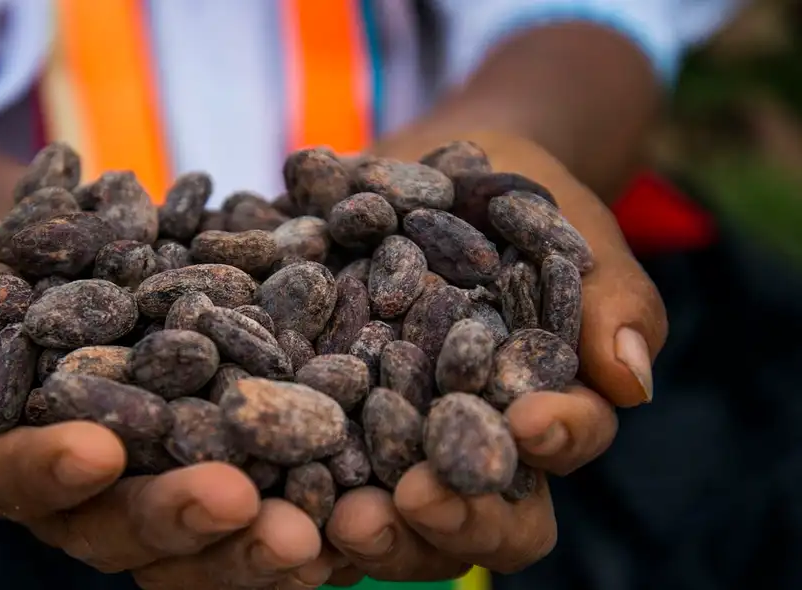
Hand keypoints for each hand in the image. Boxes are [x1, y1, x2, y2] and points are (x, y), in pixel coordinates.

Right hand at [0, 208, 333, 588]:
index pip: (22, 476)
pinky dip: (304, 511)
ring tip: (309, 537)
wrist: (72, 240)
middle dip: (176, 518)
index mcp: (10, 457)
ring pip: (200, 541)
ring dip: (253, 543)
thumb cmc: (1, 262)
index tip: (94, 448)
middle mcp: (86, 492)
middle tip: (234, 503)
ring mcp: (157, 485)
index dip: (53, 469)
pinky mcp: (225, 464)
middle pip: (123, 528)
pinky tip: (350, 514)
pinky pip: (264, 502)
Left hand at [323, 133, 667, 580]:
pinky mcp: (318, 422)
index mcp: (537, 405)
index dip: (555, 440)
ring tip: (338, 519)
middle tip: (414, 500)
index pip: (563, 443)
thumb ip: (607, 294)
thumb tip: (631, 380)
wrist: (418, 167)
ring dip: (371, 530)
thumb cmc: (511, 191)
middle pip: (476, 515)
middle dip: (454, 518)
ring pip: (391, 521)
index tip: (530, 421)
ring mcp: (388, 441)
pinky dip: (288, 485)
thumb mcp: (564, 221)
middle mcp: (462, 441)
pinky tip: (258, 474)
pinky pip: (304, 472)